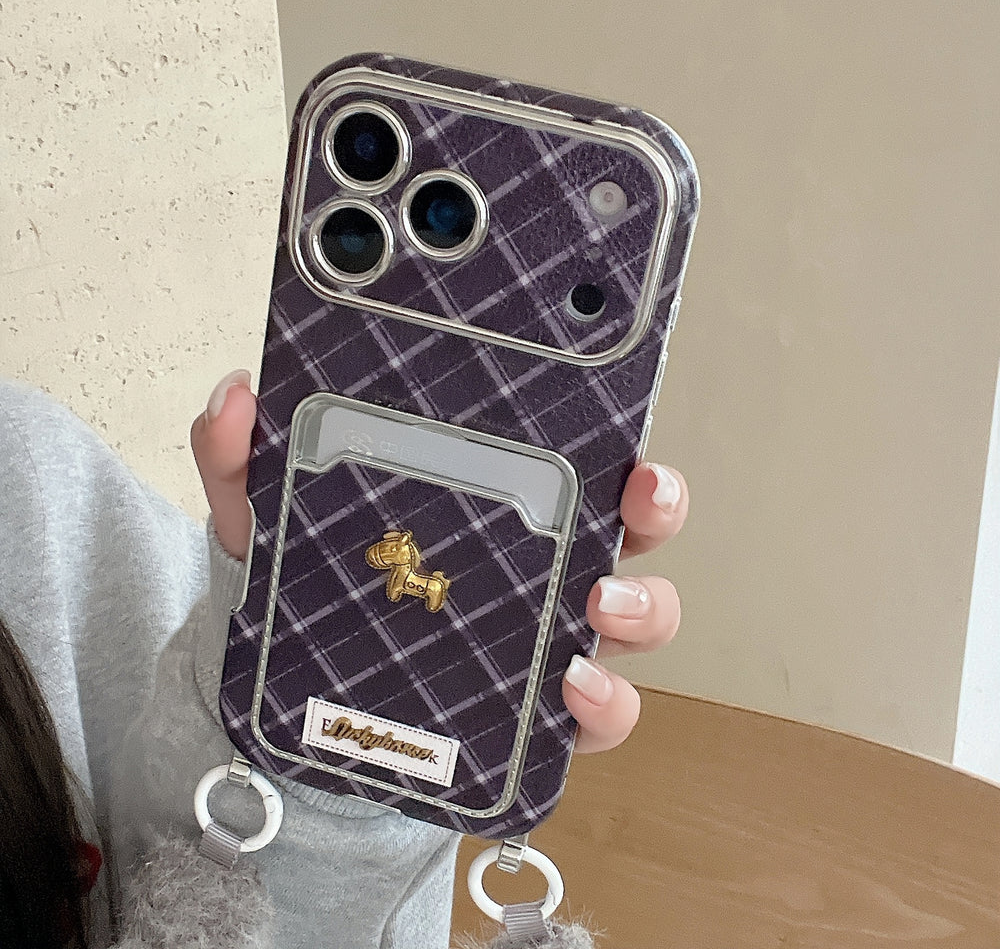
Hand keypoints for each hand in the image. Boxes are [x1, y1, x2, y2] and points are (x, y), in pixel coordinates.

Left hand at [191, 371, 686, 756]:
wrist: (295, 704)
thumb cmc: (311, 591)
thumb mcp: (271, 519)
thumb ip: (246, 461)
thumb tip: (235, 397)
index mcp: (499, 507)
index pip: (581, 466)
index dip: (622, 452)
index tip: (631, 445)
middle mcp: (541, 567)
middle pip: (633, 534)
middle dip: (657, 512)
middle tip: (640, 500)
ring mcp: (545, 640)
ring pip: (637, 620)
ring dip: (642, 608)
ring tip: (599, 606)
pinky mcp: (535, 714)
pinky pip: (598, 713)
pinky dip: (603, 704)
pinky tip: (571, 693)